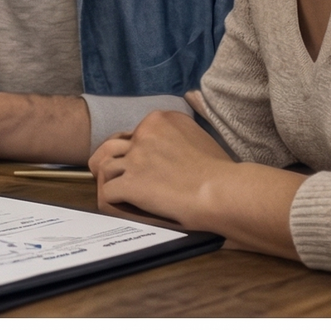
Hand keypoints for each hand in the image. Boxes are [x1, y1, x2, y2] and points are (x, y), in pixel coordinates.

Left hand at [88, 109, 232, 229]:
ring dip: (113, 183)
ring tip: (124, 198)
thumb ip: (177, 140)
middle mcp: (145, 133)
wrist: (226, 192)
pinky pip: (106, 193)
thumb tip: (167, 154)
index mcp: (161, 120)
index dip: (135, 154)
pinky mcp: (131, 182)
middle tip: (128, 182)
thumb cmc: (223, 175)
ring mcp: (136, 157)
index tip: (150, 170)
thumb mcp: (200, 141)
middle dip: (117, 166)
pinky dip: (113, 205)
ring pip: (104, 168)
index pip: (132, 134)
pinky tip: (126, 211)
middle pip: (113, 148)